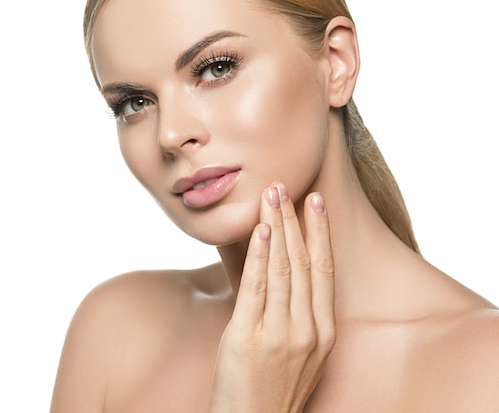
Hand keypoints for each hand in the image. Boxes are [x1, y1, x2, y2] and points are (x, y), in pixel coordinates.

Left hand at [208, 183, 335, 412]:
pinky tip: (258, 230)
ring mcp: (280, 334)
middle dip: (293, 220)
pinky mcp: (249, 338)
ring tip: (270, 196)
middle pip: (303, 262)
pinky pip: (256, 287)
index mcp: (323, 332)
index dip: (319, 232)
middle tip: (284, 185)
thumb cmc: (272, 387)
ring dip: (275, 227)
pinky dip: (258, 255)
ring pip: (281, 268)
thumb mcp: (299, 352)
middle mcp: (307, 330)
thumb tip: (283, 270)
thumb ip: (297, 314)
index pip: (323, 270)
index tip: (315, 201)